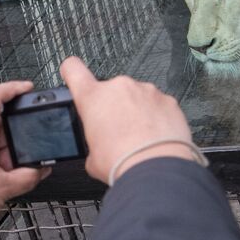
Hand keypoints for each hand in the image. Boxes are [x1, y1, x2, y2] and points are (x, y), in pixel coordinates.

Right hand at [60, 57, 199, 183]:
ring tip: (139, 138)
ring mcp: (146, 91)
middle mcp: (119, 87)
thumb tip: (101, 144)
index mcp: (93, 98)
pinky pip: (158, 105)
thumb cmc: (122, 163)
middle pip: (110, 91)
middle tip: (117, 131)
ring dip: (136, 112)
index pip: (74, 69)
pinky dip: (156, 118)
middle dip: (113, 107)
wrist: (156, 170)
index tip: (72, 75)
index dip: (71, 72)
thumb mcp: (92, 157)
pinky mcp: (168, 100)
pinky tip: (155, 137)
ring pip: (136, 97)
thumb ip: (93, 141)